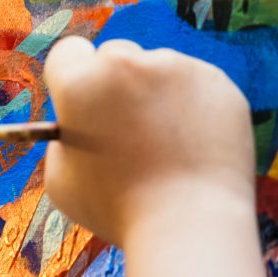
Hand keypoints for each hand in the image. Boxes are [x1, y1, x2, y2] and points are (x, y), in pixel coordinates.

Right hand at [41, 37, 256, 246]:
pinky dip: (191, 106)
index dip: (73, 78)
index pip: (69, 52)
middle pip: (115, 55)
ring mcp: (178, 67)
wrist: (190, 224)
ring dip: (157, 94)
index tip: (85, 101)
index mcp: (81, 83)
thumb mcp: (61, 178)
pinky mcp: (216, 81)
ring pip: (159, 69)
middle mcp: (128, 64)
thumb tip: (79, 123)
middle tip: (127, 128)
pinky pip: (194, 84)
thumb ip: (63, 138)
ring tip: (165, 145)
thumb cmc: (117, 209)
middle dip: (117, 83)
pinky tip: (191, 144)